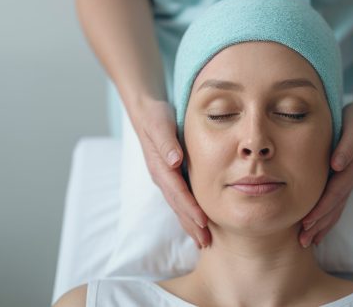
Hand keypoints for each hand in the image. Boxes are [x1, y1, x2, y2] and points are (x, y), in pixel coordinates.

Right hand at [132, 98, 210, 248]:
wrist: (145, 110)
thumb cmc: (155, 116)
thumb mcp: (160, 124)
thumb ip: (166, 142)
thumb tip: (174, 160)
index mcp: (160, 167)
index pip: (178, 192)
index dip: (190, 208)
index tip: (203, 222)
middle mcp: (161, 176)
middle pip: (178, 205)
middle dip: (191, 225)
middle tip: (206, 242)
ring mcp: (165, 178)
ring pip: (178, 205)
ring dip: (189, 223)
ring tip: (202, 240)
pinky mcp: (170, 175)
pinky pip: (179, 198)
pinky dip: (188, 212)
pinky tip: (196, 221)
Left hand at [299, 100, 352, 247]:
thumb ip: (347, 146)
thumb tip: (336, 165)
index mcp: (352, 169)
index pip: (335, 193)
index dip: (321, 208)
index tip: (307, 221)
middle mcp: (350, 179)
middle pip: (334, 207)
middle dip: (319, 225)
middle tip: (303, 241)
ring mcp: (348, 182)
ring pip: (335, 209)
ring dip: (322, 226)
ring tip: (307, 241)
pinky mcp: (344, 181)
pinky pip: (335, 204)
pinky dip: (326, 218)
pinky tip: (316, 228)